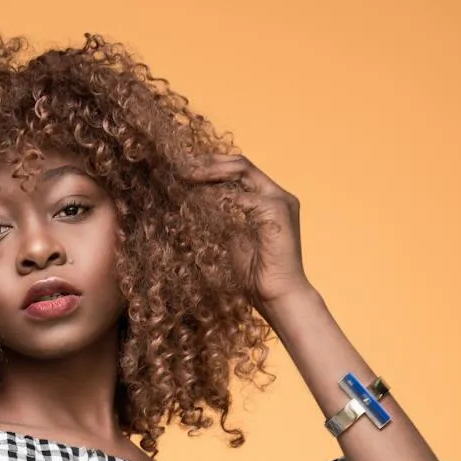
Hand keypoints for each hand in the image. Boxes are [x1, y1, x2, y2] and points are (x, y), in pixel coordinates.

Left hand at [182, 153, 310, 314]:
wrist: (278, 297)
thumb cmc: (254, 275)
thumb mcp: (229, 237)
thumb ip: (217, 216)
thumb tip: (190, 199)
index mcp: (267, 199)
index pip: (238, 170)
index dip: (211, 166)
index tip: (183, 170)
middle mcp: (276, 194)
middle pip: (240, 164)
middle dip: (208, 163)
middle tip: (180, 167)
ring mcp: (279, 199)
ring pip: (242, 171)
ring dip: (211, 172)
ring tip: (187, 176)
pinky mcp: (278, 210)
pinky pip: (244, 196)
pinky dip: (221, 198)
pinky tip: (201, 200)